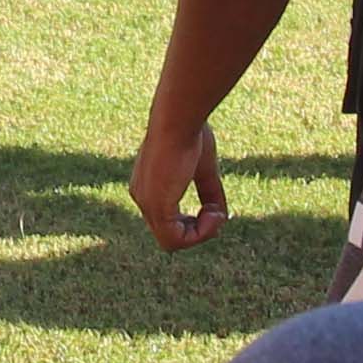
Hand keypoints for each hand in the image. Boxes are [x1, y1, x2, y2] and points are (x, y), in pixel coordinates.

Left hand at [132, 111, 228, 250]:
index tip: (215, 209)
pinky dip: (200, 233)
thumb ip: (209, 193)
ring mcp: (146, 204)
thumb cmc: (190, 134)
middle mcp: (142, 197)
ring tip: (217, 214)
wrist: (179, 119)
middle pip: (170, 234)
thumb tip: (221, 216)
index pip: (167, 221)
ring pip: (173, 242)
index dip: (194, 223)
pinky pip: (176, 240)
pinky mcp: (157, 207)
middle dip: (198, 230)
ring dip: (201, 234)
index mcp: (148, 187)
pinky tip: (214, 213)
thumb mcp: (203, 169)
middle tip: (218, 213)